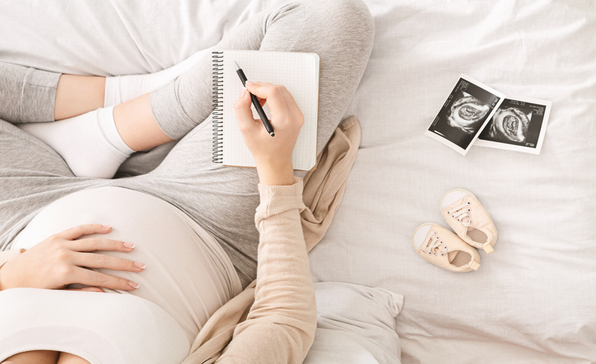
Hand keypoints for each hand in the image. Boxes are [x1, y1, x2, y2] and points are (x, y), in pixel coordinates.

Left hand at [0, 224, 143, 291]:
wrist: (9, 277)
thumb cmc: (33, 291)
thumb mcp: (56, 296)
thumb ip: (80, 292)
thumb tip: (103, 291)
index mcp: (64, 273)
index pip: (99, 278)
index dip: (118, 282)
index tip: (134, 285)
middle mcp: (65, 256)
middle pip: (101, 259)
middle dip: (123, 264)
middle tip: (141, 266)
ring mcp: (61, 244)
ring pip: (94, 242)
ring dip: (115, 244)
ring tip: (132, 246)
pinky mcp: (56, 236)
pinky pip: (78, 230)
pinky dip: (94, 227)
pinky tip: (109, 228)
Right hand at [233, 81, 303, 184]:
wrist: (275, 162)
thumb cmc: (262, 149)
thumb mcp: (246, 130)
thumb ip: (241, 109)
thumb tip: (244, 93)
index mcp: (284, 121)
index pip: (273, 93)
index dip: (258, 87)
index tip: (247, 87)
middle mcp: (295, 117)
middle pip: (279, 89)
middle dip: (262, 87)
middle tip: (249, 94)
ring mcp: (298, 116)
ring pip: (283, 91)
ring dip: (268, 91)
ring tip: (256, 100)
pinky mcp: (297, 115)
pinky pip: (286, 97)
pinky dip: (274, 96)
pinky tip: (265, 103)